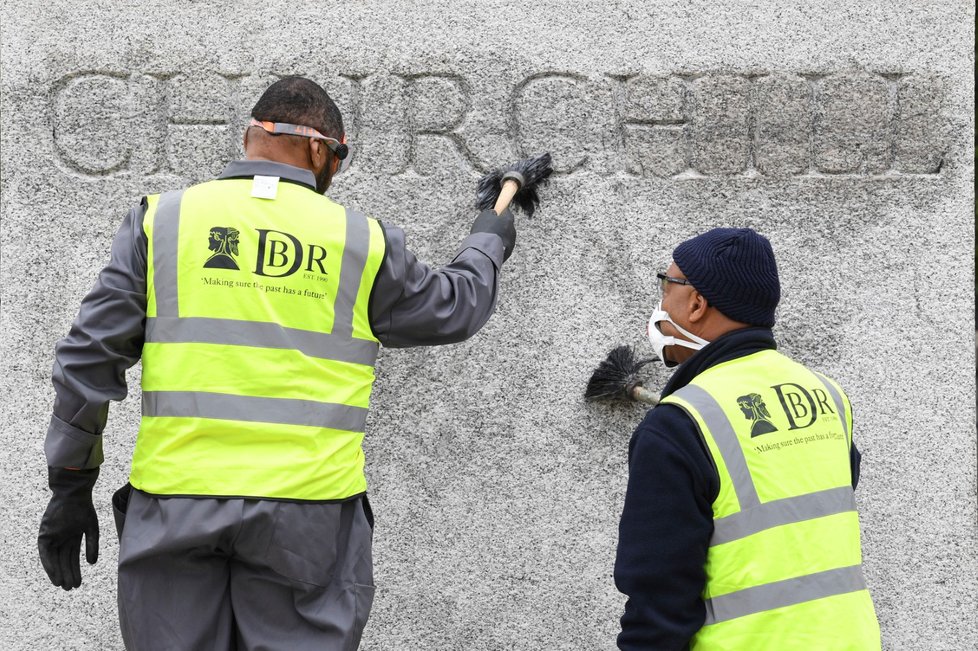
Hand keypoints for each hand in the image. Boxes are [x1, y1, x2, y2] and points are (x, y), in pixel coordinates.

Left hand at [38, 467, 99, 589]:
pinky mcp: (44, 536)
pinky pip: (45, 554)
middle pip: (63, 561)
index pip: (72, 558)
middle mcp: (61, 539)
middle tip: (71, 588)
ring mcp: (52, 537)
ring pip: (54, 560)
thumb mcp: (91, 528)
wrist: (73, 494)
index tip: (78, 583)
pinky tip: (55, 575)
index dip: (75, 570)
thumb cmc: (83, 508)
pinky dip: (50, 566)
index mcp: (72, 537)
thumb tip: (92, 564)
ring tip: (63, 585)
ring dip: (58, 573)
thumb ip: (92, 546)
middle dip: (67, 574)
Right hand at [470, 208, 516, 261]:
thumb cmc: (484, 232)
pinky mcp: (508, 253)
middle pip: (507, 226)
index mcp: (508, 220)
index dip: (501, 213)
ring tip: (489, 240)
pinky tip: (490, 247)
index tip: (497, 214)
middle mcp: (512, 231)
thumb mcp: (484, 216)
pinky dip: (498, 246)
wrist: (484, 251)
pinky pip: (503, 247)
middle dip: (501, 226)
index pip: (507, 213)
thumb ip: (491, 213)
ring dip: (499, 237)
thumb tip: (493, 214)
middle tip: (491, 228)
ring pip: (506, 237)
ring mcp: (511, 243)